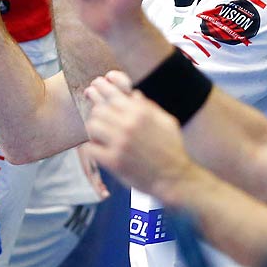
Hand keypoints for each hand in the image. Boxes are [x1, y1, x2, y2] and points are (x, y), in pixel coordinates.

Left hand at [82, 72, 190, 195]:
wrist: (175, 178)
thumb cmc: (172, 149)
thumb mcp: (166, 122)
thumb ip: (148, 107)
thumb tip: (133, 94)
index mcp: (141, 112)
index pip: (112, 95)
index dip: (101, 91)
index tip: (96, 88)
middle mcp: (129, 125)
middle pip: (98, 110)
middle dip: (98, 114)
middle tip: (101, 121)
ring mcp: (120, 143)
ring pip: (92, 126)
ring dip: (94, 130)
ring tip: (101, 136)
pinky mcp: (114, 161)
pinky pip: (91, 148)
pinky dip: (93, 148)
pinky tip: (100, 150)